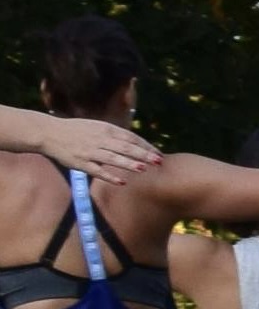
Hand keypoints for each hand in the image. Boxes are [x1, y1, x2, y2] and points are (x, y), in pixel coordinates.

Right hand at [36, 117, 153, 176]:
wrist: (49, 133)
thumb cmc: (76, 130)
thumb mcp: (97, 126)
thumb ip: (115, 134)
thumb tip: (136, 143)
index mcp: (105, 129)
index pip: (130, 137)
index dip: (146, 146)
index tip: (159, 154)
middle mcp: (99, 140)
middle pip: (125, 147)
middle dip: (143, 154)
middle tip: (158, 161)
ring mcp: (89, 152)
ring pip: (112, 158)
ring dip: (128, 163)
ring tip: (143, 168)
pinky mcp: (80, 163)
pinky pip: (96, 171)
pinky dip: (109, 176)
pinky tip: (122, 182)